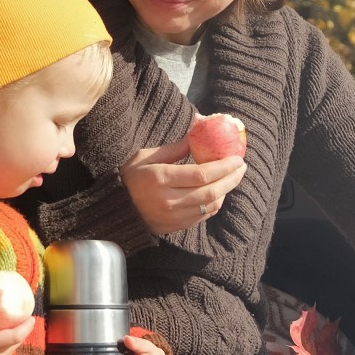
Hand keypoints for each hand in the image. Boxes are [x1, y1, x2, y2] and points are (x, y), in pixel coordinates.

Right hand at [0, 294, 30, 354]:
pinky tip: (4, 334)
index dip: (26, 327)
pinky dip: (9, 343)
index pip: (16, 336)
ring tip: (16, 323)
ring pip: (13, 348)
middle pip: (18, 342)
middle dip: (23, 329)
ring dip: (16, 336)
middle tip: (23, 315)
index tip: (31, 317)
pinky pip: (6, 353)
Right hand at [120, 139, 247, 235]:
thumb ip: (176, 147)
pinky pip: (202, 216)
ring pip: (210, 206)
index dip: (224, 167)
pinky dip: (214, 204)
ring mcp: (172, 217)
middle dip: (231, 179)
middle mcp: (169, 200)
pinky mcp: (174, 227)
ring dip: (225, 192)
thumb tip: (200, 127)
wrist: (112, 208)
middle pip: (211, 191)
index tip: (237, 158)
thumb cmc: (128, 176)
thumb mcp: (147, 156)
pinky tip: (218, 192)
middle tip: (241, 167)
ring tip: (232, 178)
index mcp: (160, 179)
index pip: (202, 174)